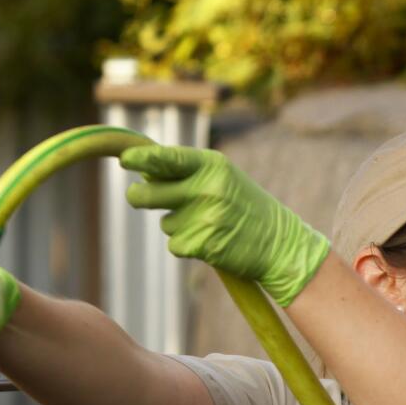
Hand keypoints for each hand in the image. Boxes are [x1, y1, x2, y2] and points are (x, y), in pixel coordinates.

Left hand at [120, 146, 330, 307]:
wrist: (280, 245)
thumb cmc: (248, 209)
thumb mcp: (224, 179)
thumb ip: (188, 173)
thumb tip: (146, 170)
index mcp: (212, 166)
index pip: (168, 158)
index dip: (142, 159)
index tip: (125, 159)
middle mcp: (206, 188)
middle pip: (149, 193)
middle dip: (139, 196)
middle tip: (137, 196)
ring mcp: (204, 217)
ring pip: (165, 222)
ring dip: (177, 225)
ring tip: (208, 225)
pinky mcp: (203, 244)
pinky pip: (175, 245)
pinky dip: (187, 246)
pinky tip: (210, 242)